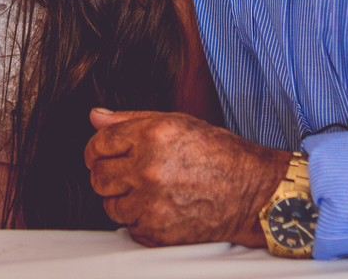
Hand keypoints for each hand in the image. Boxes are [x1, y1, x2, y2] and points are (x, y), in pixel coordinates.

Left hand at [84, 108, 289, 247]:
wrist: (252, 193)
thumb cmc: (218, 154)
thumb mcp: (177, 123)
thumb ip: (130, 119)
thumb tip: (95, 116)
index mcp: (151, 135)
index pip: (99, 144)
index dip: (96, 150)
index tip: (100, 155)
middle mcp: (148, 169)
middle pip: (98, 177)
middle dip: (105, 175)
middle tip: (123, 175)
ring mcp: (152, 203)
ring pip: (110, 205)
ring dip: (121, 199)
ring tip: (145, 192)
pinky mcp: (158, 232)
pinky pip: (129, 227)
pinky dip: (138, 220)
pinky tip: (159, 208)